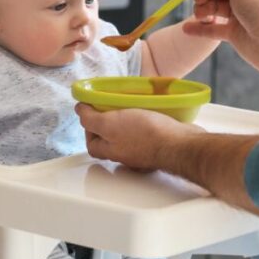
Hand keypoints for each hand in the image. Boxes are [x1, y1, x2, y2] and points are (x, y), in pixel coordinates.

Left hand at [76, 104, 204, 171]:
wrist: (179, 144)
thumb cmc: (145, 135)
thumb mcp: (109, 123)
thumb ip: (91, 118)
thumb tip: (79, 110)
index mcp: (109, 151)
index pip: (91, 139)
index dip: (90, 123)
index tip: (96, 108)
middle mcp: (125, 154)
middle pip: (111, 135)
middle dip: (112, 118)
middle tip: (117, 104)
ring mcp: (143, 150)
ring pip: (130, 132)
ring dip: (131, 117)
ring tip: (136, 104)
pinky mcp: (160, 144)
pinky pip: (149, 130)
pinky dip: (149, 119)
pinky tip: (153, 110)